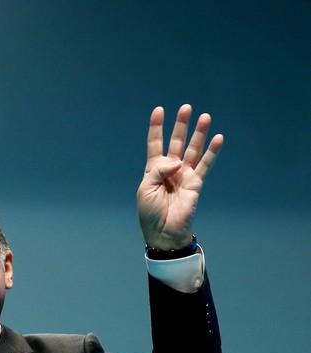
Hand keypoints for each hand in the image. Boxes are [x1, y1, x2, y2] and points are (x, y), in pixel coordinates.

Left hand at [137, 104, 222, 249]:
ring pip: (193, 149)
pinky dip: (212, 152)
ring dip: (199, 134)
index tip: (159, 110)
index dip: (156, 128)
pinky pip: (205, 164)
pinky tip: (218, 138)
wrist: (163, 233)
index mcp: (153, 169)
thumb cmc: (150, 214)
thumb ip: (158, 170)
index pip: (155, 143)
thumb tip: (177, 161)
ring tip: (205, 116)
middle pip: (176, 142)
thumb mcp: (145, 189)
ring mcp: (184, 175)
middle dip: (181, 125)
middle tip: (186, 107)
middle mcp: (170, 169)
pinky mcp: (196, 183)